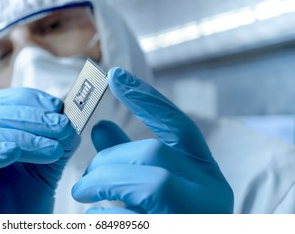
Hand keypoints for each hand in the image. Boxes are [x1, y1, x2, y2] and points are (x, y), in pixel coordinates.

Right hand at [0, 88, 79, 212]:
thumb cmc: (17, 214)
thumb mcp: (41, 175)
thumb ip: (53, 146)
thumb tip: (69, 120)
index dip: (26, 100)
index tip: (56, 106)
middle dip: (29, 118)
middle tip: (61, 127)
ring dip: (16, 136)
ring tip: (49, 148)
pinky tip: (10, 153)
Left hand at [71, 67, 232, 212]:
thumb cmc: (158, 221)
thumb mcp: (146, 189)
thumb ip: (126, 160)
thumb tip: (99, 126)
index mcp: (204, 174)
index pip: (178, 125)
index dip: (146, 98)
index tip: (113, 75)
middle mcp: (213, 193)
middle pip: (155, 154)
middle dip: (109, 161)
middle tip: (82, 180)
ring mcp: (201, 214)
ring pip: (151, 180)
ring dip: (105, 183)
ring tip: (81, 196)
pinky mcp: (178, 228)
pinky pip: (138, 216)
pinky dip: (107, 214)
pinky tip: (92, 217)